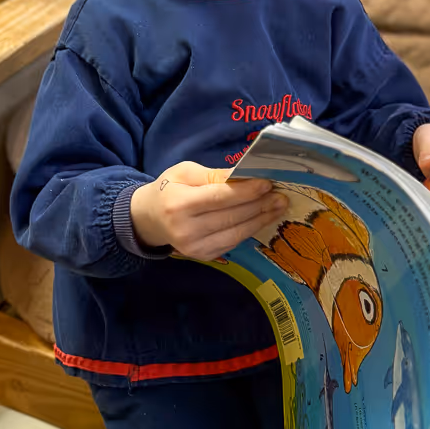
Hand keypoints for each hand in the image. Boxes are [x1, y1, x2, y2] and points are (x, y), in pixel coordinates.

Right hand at [130, 162, 286, 261]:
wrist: (148, 219)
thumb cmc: (167, 189)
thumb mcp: (184, 172)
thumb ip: (214, 175)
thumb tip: (244, 174)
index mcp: (179, 204)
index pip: (220, 198)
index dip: (247, 191)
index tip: (268, 183)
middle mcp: (186, 230)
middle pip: (231, 216)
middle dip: (260, 205)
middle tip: (281, 195)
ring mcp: (195, 247)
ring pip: (236, 232)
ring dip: (261, 219)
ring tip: (278, 207)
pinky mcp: (203, 256)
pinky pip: (233, 242)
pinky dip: (250, 229)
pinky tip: (262, 218)